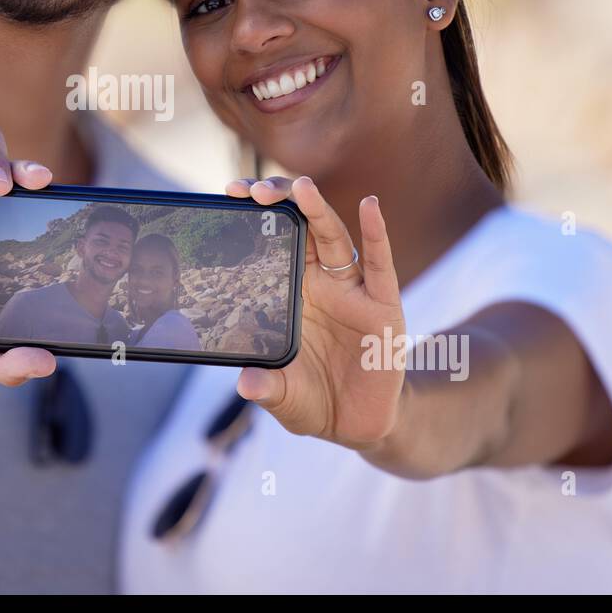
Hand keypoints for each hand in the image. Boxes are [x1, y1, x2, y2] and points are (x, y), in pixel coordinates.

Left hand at [227, 175, 406, 448]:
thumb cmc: (313, 401)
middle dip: (279, 202)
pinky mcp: (383, 305)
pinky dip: (376, 233)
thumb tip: (245, 383)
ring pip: (334, 238)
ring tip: (302, 188)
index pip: (270, 242)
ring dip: (318, 210)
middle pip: (300, 228)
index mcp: (291, 294)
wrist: (358, 424)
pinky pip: (379, 263)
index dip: (254, 218)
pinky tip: (370, 206)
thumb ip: (267, 388)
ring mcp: (352, 291)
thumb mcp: (284, 397)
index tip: (229, 195)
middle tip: (253, 190)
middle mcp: (320, 284)